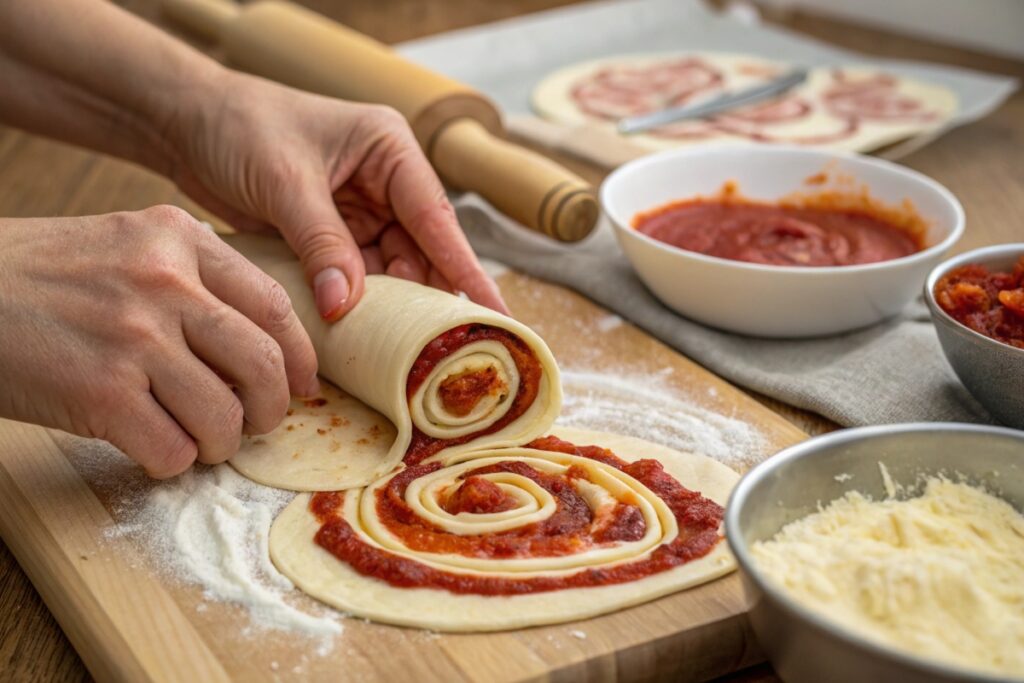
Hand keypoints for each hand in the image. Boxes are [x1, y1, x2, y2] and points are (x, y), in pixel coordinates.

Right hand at [0, 208, 318, 477]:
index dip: (300, 356)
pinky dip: (172, 461)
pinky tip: (152, 447)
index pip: (274, 305)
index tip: (303, 384)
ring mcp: (134, 337)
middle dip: (273, 409)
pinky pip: (174, 449)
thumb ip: (192, 277)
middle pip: (263, 364)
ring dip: (221, 444)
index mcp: (177, 238)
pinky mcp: (101, 393)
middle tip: (259, 424)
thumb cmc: (37, 278)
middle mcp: (164, 281)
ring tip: (199, 442)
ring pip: (225, 417)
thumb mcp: (123, 244)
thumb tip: (263, 343)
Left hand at [165, 71, 507, 319]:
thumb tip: (349, 307)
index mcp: (390, 151)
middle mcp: (384, 182)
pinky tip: (356, 333)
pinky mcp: (332, 235)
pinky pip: (355, 277)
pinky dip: (354, 304)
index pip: (436, 219)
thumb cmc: (239, 127)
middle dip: (424, 298)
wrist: (184, 122)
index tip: (497, 314)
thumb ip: (322, 244)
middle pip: (419, 252)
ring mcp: (359, 211)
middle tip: (440, 349)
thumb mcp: (285, 182)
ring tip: (397, 351)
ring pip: (390, 271)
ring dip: (387, 307)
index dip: (466, 270)